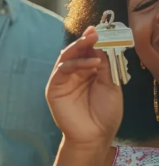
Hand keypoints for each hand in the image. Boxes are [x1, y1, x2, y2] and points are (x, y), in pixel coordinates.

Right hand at [46, 26, 121, 149]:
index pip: (88, 52)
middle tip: (94, 31)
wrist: (95, 136)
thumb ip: (105, 66)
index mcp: (88, 72)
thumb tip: (102, 45)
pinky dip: (76, 63)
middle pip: (76, 52)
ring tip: (93, 42)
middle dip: (85, 40)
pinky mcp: (54, 87)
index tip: (100, 30)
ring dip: (79, 48)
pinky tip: (93, 63)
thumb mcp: (111, 86)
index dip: (93, 41)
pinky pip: (62, 70)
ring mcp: (63, 80)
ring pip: (67, 57)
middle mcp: (74, 74)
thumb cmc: (105, 114)